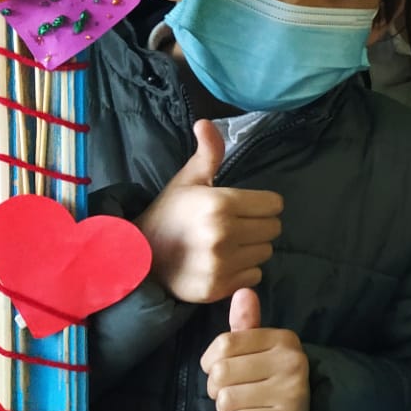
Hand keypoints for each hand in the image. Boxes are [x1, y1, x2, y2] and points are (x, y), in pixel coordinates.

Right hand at [139, 121, 284, 304]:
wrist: (135, 257)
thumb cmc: (168, 214)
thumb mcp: (187, 181)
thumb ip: (208, 153)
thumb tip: (206, 121)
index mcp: (220, 204)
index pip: (274, 205)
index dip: (261, 204)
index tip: (242, 206)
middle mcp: (223, 234)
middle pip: (273, 229)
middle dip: (258, 225)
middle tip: (233, 225)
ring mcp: (221, 264)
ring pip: (266, 253)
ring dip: (252, 248)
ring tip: (225, 244)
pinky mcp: (218, 288)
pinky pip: (254, 276)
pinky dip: (243, 271)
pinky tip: (221, 263)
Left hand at [200, 288, 308, 410]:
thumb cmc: (269, 382)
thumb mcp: (259, 351)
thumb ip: (246, 325)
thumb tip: (243, 290)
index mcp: (284, 339)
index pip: (224, 343)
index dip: (211, 362)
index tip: (224, 370)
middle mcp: (292, 360)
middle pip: (221, 372)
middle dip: (217, 388)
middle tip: (234, 392)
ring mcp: (293, 391)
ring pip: (225, 399)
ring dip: (225, 409)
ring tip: (243, 407)